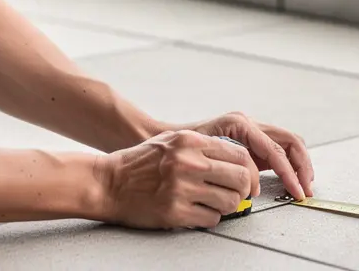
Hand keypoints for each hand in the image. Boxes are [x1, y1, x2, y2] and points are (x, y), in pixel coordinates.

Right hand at [96, 130, 259, 229]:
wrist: (108, 182)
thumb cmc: (138, 163)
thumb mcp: (172, 141)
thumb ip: (203, 146)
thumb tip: (236, 158)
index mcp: (190, 142)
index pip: (240, 155)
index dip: (250, 171)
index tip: (248, 181)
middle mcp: (188, 162)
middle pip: (241, 178)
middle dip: (245, 190)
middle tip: (237, 195)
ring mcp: (181, 188)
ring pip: (230, 202)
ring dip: (227, 206)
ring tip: (214, 203)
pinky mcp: (174, 211)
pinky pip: (212, 219)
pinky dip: (209, 218)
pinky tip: (197, 211)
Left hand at [181, 112, 313, 200]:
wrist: (169, 138)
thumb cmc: (182, 145)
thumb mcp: (206, 153)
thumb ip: (231, 167)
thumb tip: (253, 187)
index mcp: (240, 124)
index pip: (275, 149)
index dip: (289, 171)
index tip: (296, 190)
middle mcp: (250, 124)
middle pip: (290, 141)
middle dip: (301, 166)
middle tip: (305, 189)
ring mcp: (253, 132)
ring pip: (288, 145)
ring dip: (299, 166)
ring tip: (302, 187)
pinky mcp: (252, 143)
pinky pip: (278, 151)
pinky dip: (288, 166)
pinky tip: (290, 182)